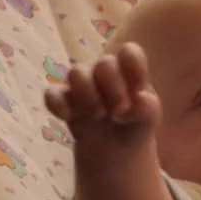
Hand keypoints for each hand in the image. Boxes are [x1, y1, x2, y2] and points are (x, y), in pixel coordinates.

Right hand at [44, 42, 160, 154]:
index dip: (134, 68)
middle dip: (114, 88)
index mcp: (129, 69)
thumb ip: (147, 107)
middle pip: (105, 63)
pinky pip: (52, 94)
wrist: (116, 146)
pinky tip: (68, 116)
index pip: (130, 53)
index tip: (139, 91)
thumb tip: (138, 100)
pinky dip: (58, 104)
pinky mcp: (63, 100)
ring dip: (88, 95)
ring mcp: (82, 84)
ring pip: (77, 73)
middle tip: (119, 111)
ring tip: (99, 115)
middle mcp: (104, 71)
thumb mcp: (148, 117)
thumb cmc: (135, 122)